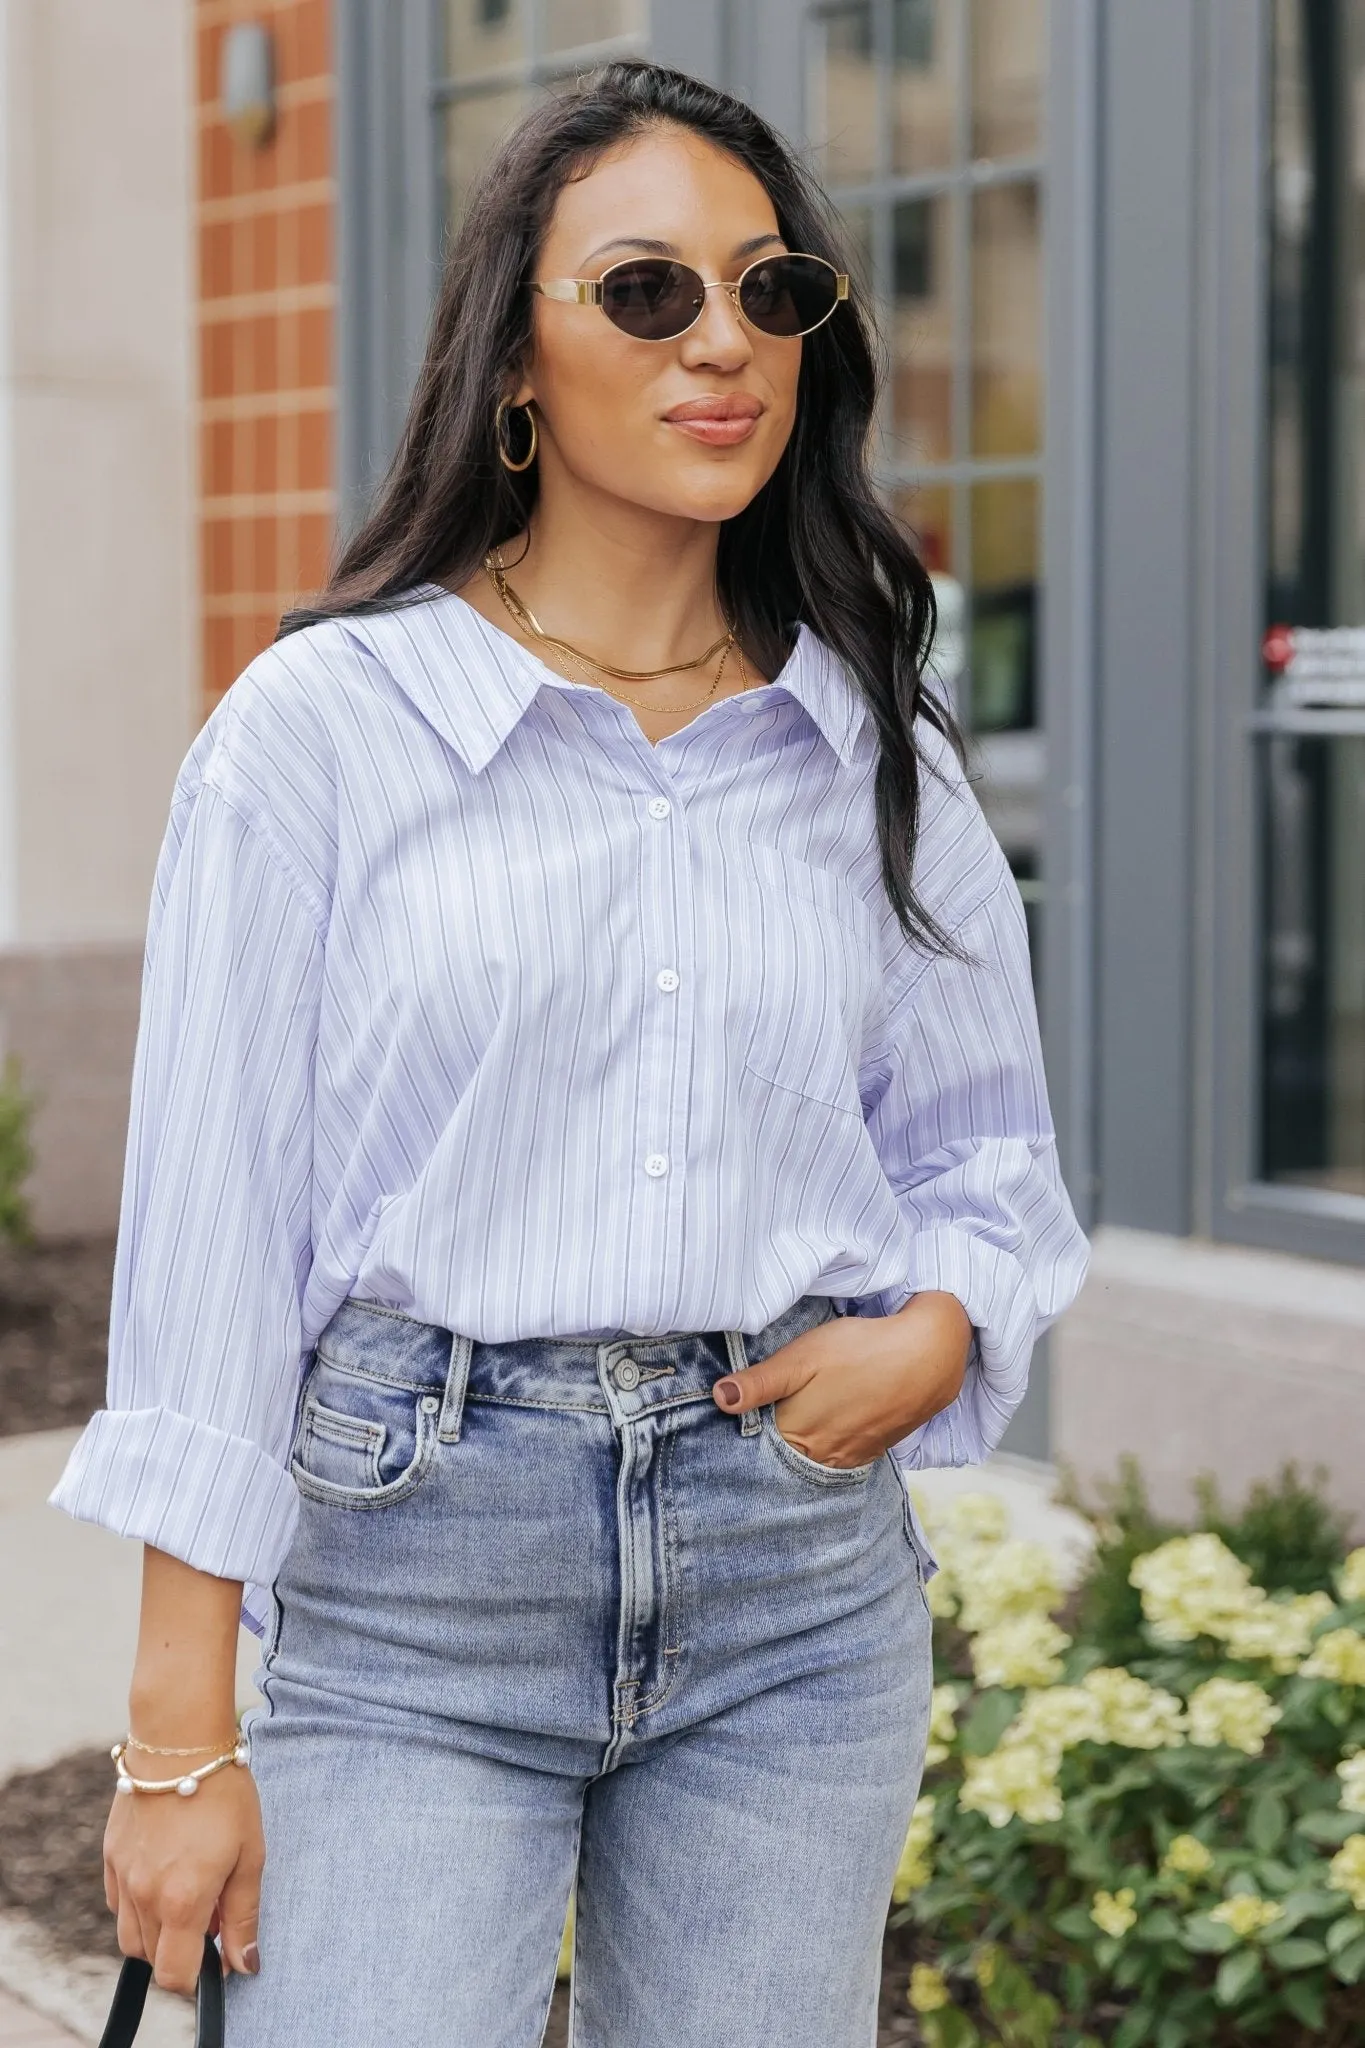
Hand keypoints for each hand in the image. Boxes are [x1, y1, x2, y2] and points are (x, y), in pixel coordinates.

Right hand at [104, 1760, 263, 1993]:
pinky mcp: (109, 1856)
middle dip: (181, 1951)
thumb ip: (243, 1915)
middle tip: (211, 1912)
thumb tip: (244, 1965)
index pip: (175, 1975)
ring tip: (187, 1893)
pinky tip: (163, 1875)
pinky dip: (137, 1906)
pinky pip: (117, 1903)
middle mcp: (144, 1896)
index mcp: (181, 1901)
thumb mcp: (250, 1854)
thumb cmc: (224, 1794)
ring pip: (130, 1935)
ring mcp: (122, 1876)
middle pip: (152, 1958)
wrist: (179, 1742)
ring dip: (156, 1932)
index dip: (198, 1978)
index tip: (218, 1956)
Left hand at [711, 1292, 971, 1468]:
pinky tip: (829, 1423)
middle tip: (761, 1420)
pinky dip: (829, 1445)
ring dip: (802, 1445)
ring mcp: (851, 1456)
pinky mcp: (874, 1450)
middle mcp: (823, 1456)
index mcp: (798, 1435)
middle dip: (771, 1443)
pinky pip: (841, 1456)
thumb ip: (760, 1381)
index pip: (759, 1446)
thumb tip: (719, 1398)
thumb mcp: (802, 1356)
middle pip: (786, 1455)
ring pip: (814, 1458)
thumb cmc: (861, 1350)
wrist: (929, 1356)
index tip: (731, 1426)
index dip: (746, 1434)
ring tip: (798, 1418)